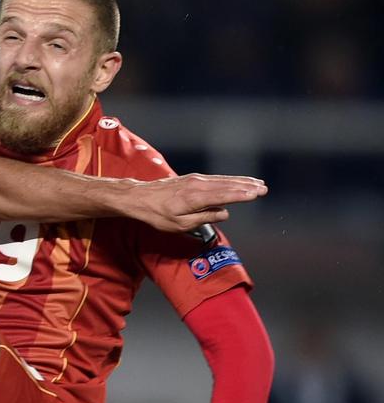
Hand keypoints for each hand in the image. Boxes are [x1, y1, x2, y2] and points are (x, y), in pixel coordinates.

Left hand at [123, 174, 266, 232]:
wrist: (138, 198)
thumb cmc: (157, 215)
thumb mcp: (179, 224)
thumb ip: (204, 218)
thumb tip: (225, 213)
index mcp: (195, 198)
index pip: (224, 196)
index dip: (241, 195)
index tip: (257, 194)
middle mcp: (197, 185)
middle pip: (226, 185)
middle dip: (246, 187)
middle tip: (264, 188)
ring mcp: (194, 179)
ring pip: (223, 180)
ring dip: (241, 181)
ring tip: (257, 183)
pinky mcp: (192, 178)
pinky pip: (215, 178)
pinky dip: (229, 179)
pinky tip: (238, 181)